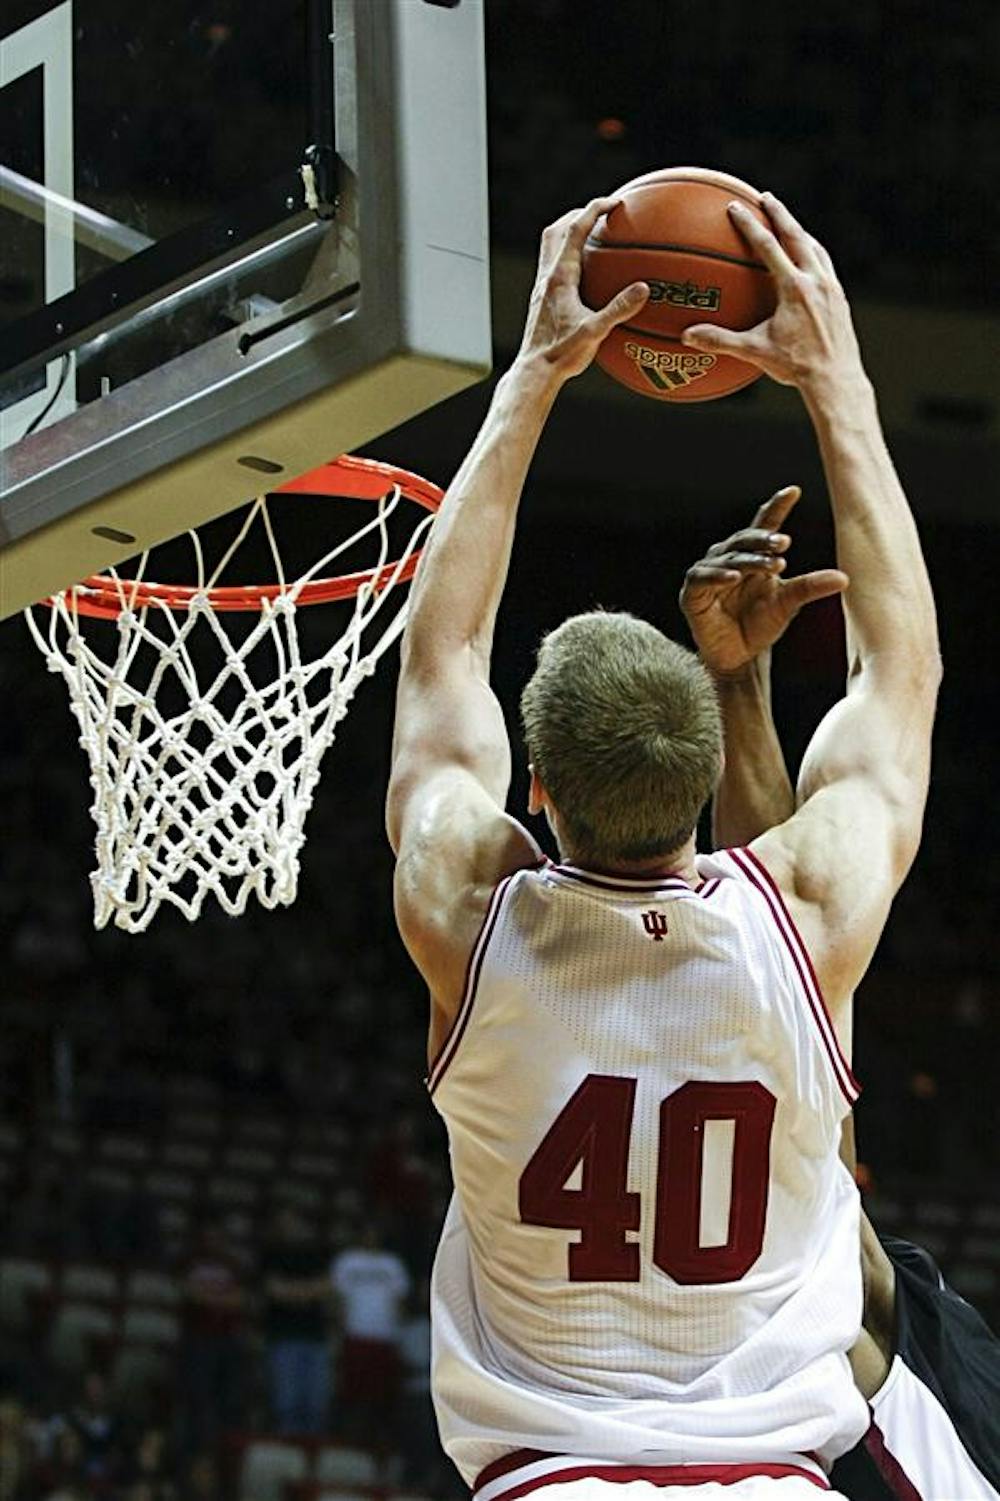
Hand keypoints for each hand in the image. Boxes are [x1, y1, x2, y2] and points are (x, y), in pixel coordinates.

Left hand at [518, 198, 648, 379]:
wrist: (535, 371)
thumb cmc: (562, 354)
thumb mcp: (595, 332)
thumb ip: (619, 309)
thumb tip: (643, 289)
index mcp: (560, 277)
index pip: (575, 229)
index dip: (595, 209)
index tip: (614, 202)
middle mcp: (547, 276)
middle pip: (558, 229)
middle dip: (580, 214)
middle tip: (602, 214)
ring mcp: (541, 287)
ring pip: (551, 245)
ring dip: (569, 232)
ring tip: (591, 234)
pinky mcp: (541, 299)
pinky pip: (553, 265)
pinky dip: (568, 255)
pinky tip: (585, 271)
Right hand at [680, 194, 864, 390]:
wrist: (836, 379)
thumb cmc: (796, 367)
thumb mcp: (755, 352)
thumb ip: (721, 340)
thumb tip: (688, 335)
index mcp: (794, 288)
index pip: (768, 246)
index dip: (750, 225)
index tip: (736, 207)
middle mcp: (816, 281)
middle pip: (797, 235)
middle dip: (780, 214)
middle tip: (766, 197)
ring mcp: (832, 287)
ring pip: (815, 248)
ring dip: (800, 231)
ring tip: (789, 224)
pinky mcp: (840, 298)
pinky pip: (825, 266)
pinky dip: (813, 254)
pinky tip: (808, 260)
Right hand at [680, 486, 848, 676]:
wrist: (738, 656)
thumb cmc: (759, 624)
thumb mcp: (788, 603)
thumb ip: (810, 587)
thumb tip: (844, 578)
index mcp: (753, 555)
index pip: (765, 525)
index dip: (776, 507)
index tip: (793, 491)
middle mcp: (729, 558)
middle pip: (745, 539)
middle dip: (764, 539)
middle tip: (785, 543)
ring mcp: (708, 573)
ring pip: (729, 558)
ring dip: (749, 560)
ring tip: (771, 565)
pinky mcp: (692, 592)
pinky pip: (703, 578)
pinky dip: (718, 576)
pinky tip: (735, 577)